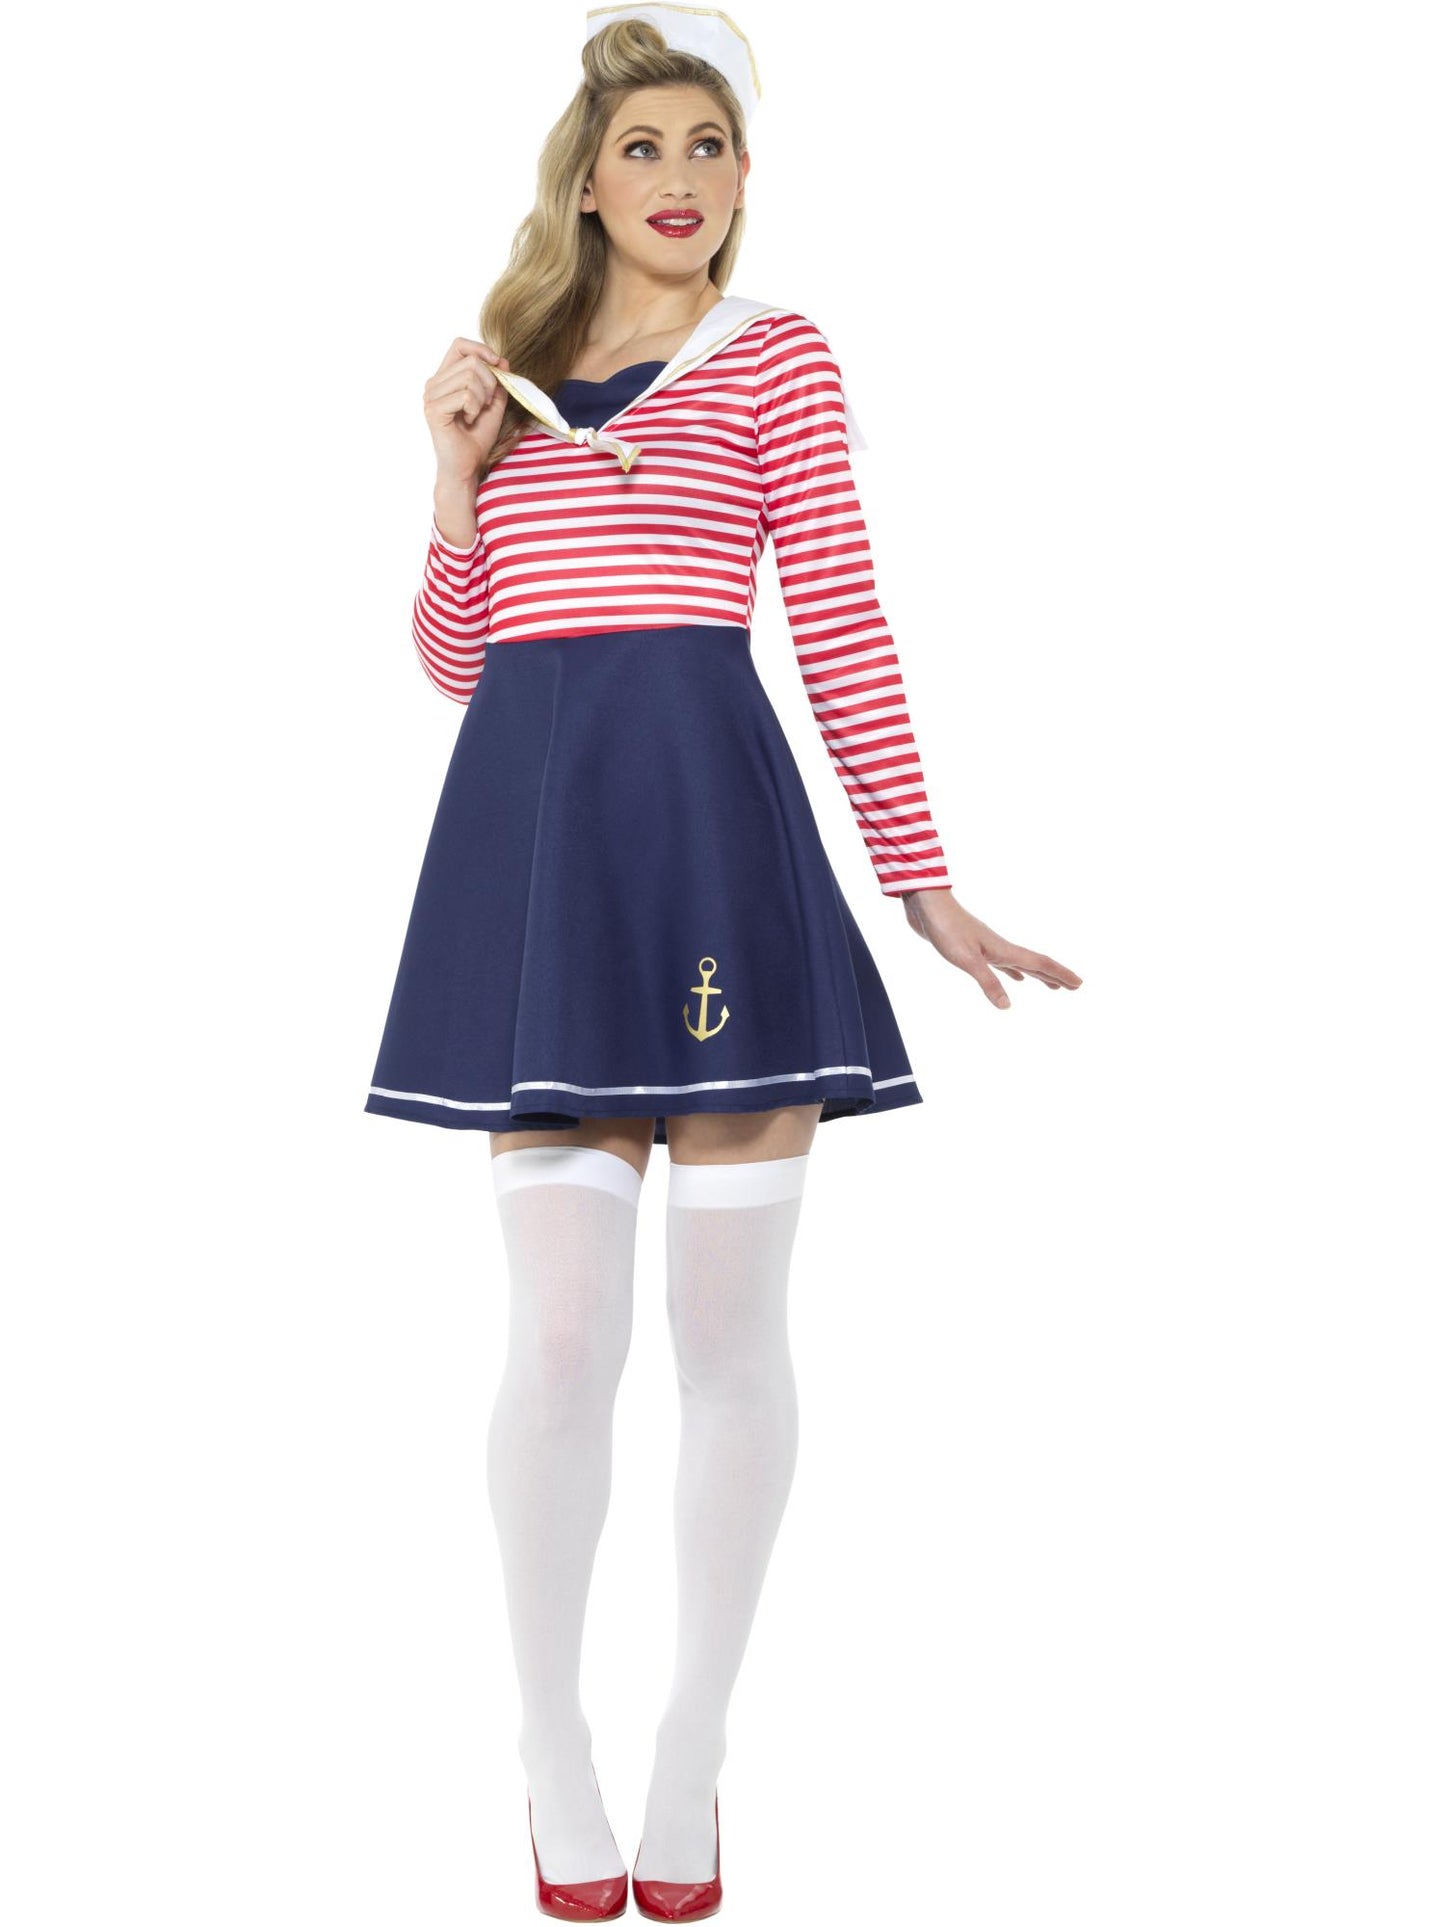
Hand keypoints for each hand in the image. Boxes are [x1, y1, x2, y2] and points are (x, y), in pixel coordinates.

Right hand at [424, 337, 511, 483]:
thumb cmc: (477, 437)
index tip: (498, 363)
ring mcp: (431, 396)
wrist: (468, 466)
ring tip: (476, 414)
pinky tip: (468, 421)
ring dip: (482, 397)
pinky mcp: (434, 410)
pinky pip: (465, 395)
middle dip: (489, 382)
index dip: (481, 349)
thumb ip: (497, 381)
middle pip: (471, 361)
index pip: (459, 345)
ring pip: (469, 377)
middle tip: (486, 404)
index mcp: (445, 378)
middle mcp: (434, 384)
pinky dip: (474, 408)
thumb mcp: (493, 404)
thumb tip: (502, 360)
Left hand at [901, 889, 1082, 1008]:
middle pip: (1034, 964)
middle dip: (1054, 976)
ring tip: (1049, 986)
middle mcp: (1000, 948)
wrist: (926, 905)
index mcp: (1003, 950)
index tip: (1079, 984)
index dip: (1059, 974)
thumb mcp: (967, 960)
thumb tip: (1007, 1007)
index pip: (1039, 964)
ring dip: (1036, 975)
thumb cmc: (946, 930)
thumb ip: (988, 982)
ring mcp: (988, 947)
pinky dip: (1012, 972)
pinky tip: (1014, 978)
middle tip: (1073, 987)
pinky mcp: (973, 947)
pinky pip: (1002, 964)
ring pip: (1020, 964)